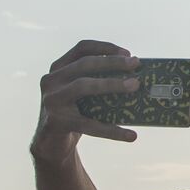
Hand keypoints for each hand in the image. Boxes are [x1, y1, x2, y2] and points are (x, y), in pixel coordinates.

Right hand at [31, 40, 140, 161]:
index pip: (82, 48)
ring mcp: (52, 100)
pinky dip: (112, 130)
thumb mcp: (82, 92)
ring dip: (112, 84)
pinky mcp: (56, 122)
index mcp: (59, 68)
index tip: (128, 53)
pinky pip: (89, 125)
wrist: (52, 142)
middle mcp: (51, 80)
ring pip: (83, 86)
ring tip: (135, 86)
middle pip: (84, 64)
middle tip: (135, 64)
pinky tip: (132, 136)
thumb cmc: (75, 111)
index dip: (105, 47)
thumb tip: (139, 78)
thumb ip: (99, 81)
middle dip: (112, 62)